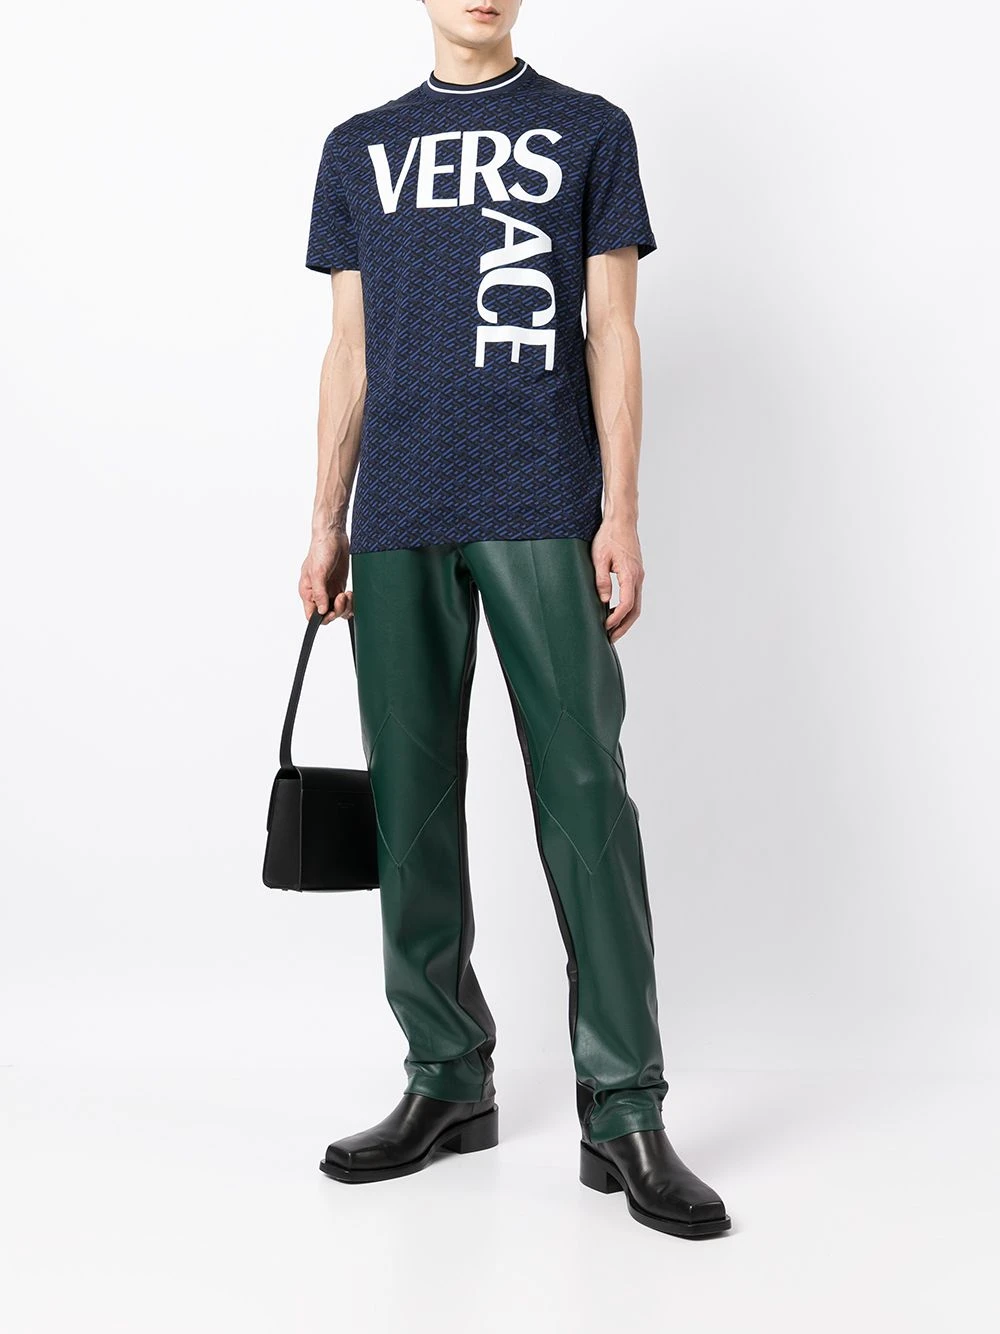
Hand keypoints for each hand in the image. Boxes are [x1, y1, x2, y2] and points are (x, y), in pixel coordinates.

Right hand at [299, 529, 352, 624]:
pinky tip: (351, 595)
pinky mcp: (339, 586)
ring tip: (347, 594)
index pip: (311, 614)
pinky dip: (350, 603)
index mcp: (307, 592)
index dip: (322, 618)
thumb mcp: (318, 572)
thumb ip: (319, 593)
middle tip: (342, 597)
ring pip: (337, 610)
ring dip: (345, 607)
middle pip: (326, 615)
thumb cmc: (321, 550)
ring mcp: (329, 591)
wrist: (334, 536)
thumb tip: (322, 610)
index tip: (331, 611)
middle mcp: (318, 593)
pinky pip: (345, 603)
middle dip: (336, 610)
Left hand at [592, 520, 643, 642]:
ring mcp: (638, 575)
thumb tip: (603, 600)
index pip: (626, 604)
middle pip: (635, 610)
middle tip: (610, 638)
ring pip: (636, 604)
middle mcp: (638, 577)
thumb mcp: (599, 557)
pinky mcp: (635, 573)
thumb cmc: (609, 536)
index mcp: (630, 574)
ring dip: (625, 619)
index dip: (616, 618)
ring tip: (612, 630)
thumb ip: (601, 580)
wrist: (622, 521)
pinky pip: (634, 596)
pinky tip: (614, 612)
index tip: (605, 627)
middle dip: (623, 626)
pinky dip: (627, 608)